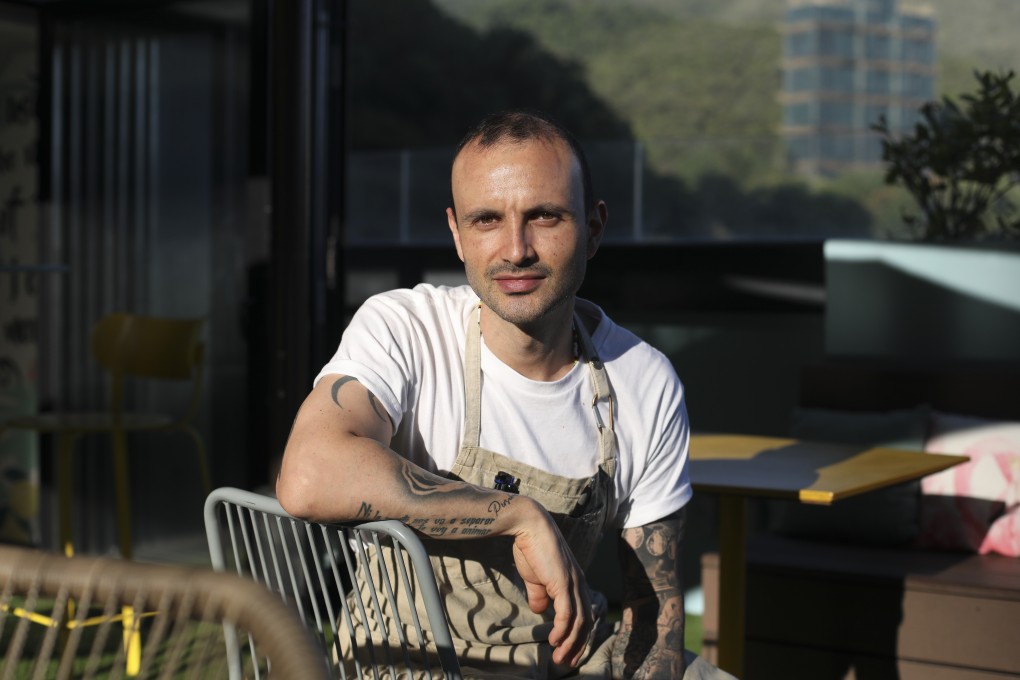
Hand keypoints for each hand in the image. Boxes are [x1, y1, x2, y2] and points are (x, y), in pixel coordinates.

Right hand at [510, 507, 592, 666]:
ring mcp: (574, 583)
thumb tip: (540, 611)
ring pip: (579, 622)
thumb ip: (539, 594)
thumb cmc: (531, 548)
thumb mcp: (535, 577)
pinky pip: (568, 614)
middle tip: (568, 662)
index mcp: (575, 581)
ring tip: (560, 658)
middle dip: (578, 646)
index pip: (584, 614)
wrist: (528, 526)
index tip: (569, 652)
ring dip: (570, 644)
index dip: (579, 635)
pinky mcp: (564, 583)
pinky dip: (563, 631)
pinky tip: (554, 641)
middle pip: (586, 622)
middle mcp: (579, 583)